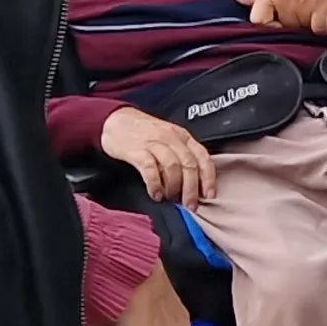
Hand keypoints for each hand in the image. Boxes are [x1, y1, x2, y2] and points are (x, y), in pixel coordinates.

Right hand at [99, 106, 215, 206]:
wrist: (116, 121)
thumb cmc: (144, 132)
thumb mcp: (169, 138)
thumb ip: (182, 156)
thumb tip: (194, 183)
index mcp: (182, 136)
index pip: (203, 157)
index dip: (209, 178)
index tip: (210, 195)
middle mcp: (171, 138)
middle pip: (189, 165)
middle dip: (192, 188)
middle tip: (190, 204)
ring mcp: (154, 143)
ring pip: (173, 167)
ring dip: (174, 187)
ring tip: (171, 199)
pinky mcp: (137, 150)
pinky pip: (150, 169)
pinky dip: (155, 185)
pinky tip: (156, 194)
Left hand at [242, 0, 326, 34]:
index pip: (258, 19)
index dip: (267, 23)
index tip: (276, 20)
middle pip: (283, 25)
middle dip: (292, 20)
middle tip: (303, 4)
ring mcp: (304, 6)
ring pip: (301, 29)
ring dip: (308, 22)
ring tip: (316, 4)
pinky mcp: (322, 12)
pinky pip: (318, 30)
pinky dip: (323, 26)